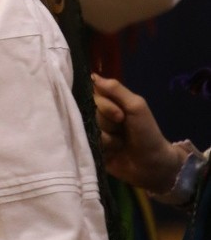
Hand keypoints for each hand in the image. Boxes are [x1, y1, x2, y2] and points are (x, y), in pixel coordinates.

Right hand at [92, 73, 183, 192]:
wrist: (152, 164)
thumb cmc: (147, 132)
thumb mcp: (136, 106)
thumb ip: (115, 89)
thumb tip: (92, 75)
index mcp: (109, 102)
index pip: (92, 94)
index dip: (103, 105)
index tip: (119, 115)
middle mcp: (99, 115)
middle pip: (89, 112)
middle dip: (107, 123)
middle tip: (122, 129)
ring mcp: (94, 132)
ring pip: (87, 129)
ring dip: (107, 138)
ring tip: (120, 144)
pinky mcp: (91, 148)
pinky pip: (87, 143)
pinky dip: (102, 149)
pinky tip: (112, 153)